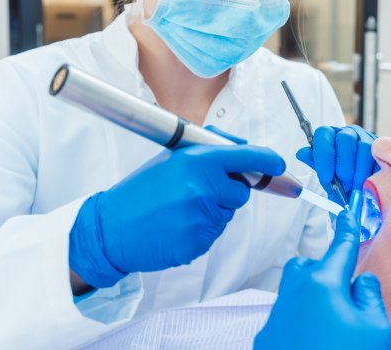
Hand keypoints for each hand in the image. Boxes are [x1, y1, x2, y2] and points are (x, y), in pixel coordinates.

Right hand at [69, 144, 284, 288]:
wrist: (110, 228)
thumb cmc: (140, 191)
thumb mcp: (171, 158)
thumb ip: (207, 151)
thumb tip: (242, 149)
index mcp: (195, 161)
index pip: (245, 157)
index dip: (267, 160)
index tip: (279, 164)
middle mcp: (201, 187)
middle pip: (240, 192)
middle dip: (226, 192)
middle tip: (196, 192)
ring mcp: (200, 217)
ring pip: (227, 214)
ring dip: (212, 212)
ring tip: (180, 210)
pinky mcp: (197, 242)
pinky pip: (214, 234)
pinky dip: (201, 231)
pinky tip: (177, 226)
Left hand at [254, 209, 390, 348]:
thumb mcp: (378, 330)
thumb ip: (370, 296)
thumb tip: (359, 281)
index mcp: (322, 285)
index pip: (339, 247)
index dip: (347, 229)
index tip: (347, 212)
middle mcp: (294, 295)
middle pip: (311, 268)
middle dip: (329, 274)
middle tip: (351, 301)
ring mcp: (276, 318)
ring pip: (295, 292)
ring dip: (313, 298)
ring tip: (334, 324)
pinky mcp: (266, 340)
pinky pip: (286, 319)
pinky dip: (301, 323)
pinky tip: (317, 343)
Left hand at [296, 125, 378, 203]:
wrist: (360, 191)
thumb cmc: (340, 181)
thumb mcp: (326, 175)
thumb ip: (315, 164)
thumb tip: (302, 153)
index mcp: (330, 135)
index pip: (323, 134)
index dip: (324, 156)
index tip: (326, 177)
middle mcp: (348, 132)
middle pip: (345, 139)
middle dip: (343, 167)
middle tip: (343, 186)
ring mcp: (365, 137)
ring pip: (363, 147)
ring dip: (358, 172)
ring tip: (355, 189)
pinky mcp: (381, 148)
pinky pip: (378, 156)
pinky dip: (371, 173)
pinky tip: (367, 185)